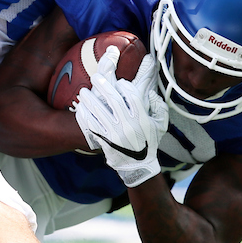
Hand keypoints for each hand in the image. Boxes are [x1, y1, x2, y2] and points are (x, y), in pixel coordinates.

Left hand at [73, 51, 168, 186]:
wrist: (138, 165)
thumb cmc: (149, 142)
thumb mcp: (160, 125)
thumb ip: (159, 107)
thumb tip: (151, 93)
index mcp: (142, 120)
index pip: (132, 96)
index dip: (124, 86)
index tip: (119, 82)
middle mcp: (128, 126)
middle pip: (113, 100)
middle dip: (103, 85)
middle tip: (95, 77)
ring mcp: (115, 134)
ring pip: (99, 111)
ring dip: (89, 99)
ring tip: (83, 92)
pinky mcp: (104, 141)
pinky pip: (91, 125)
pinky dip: (84, 114)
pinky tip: (81, 107)